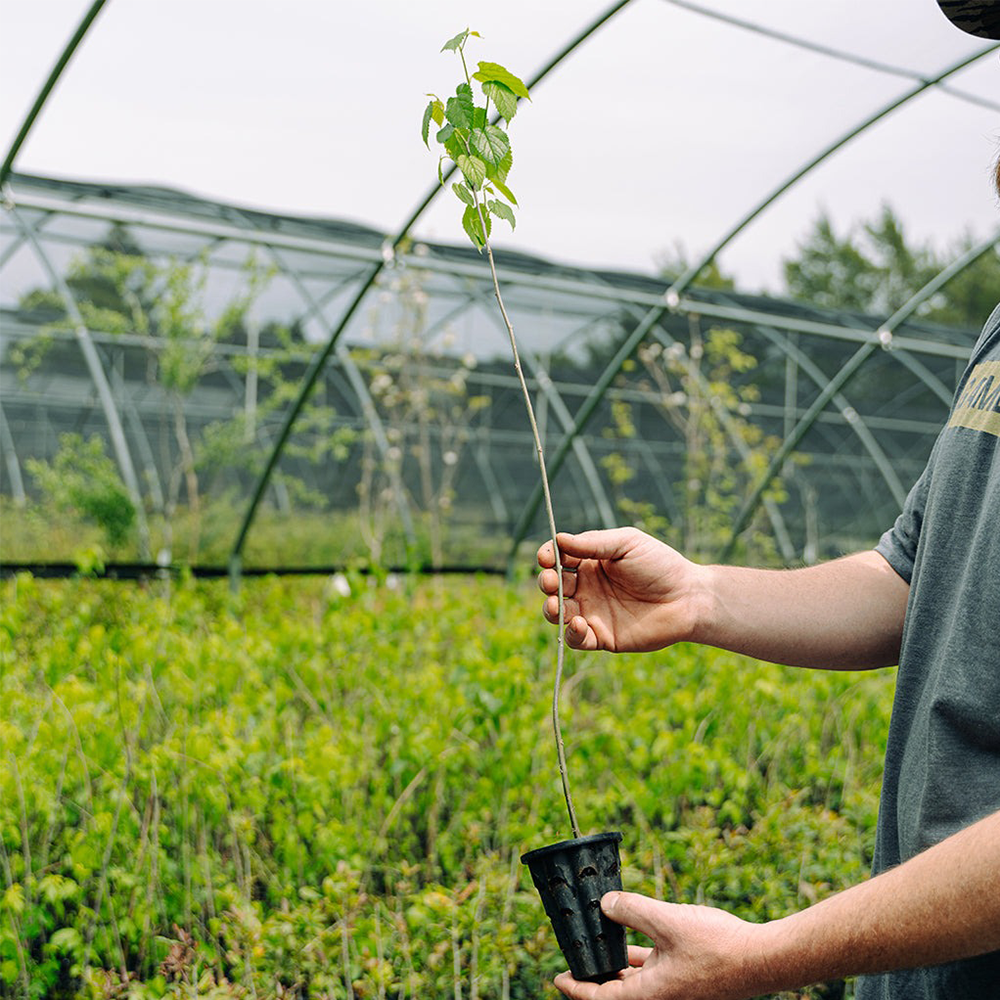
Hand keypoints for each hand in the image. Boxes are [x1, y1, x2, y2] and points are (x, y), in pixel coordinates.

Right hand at [537, 528, 702, 651]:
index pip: (558, 558)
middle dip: (547, 582)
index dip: (548, 557)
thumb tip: (558, 539)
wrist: (688, 597)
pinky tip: (578, 623)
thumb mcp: (626, 544)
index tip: (546, 558)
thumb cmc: (660, 565)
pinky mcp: (602, 637)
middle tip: (552, 581)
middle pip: (553, 585)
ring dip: (551, 609)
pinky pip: (577, 639)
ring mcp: (592, 612)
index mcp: (591, 562)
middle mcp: (587, 587)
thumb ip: (592, 543)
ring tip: (556, 605)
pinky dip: (571, 634)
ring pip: (558, 613)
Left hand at [553, 891, 764, 999]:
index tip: (559, 977)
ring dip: (615, 963)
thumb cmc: (717, 946)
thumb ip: (633, 911)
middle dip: (594, 975)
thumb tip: (605, 903)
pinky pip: (652, 969)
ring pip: (634, 979)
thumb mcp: (667, 921)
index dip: (576, 988)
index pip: (602, 999)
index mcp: (650, 995)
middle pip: (616, 991)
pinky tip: (631, 936)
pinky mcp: (685, 977)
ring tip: (597, 944)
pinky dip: (637, 956)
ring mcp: (673, 988)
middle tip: (575, 957)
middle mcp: (660, 997)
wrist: (761, 958)